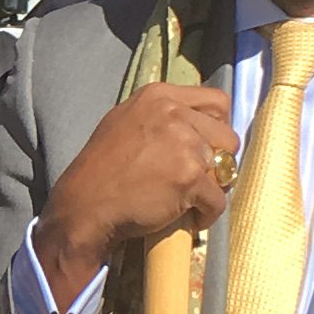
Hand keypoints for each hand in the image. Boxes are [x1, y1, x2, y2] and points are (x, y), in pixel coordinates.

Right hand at [36, 84, 237, 306]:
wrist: (85, 205)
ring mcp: (183, 145)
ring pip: (225, 169)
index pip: (218, 101)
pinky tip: (190, 218)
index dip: (219, 127)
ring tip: (191, 199)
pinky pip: (217, 200)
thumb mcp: (125, 121)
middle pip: (228, 136)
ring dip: (213, 188)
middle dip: (219, 160)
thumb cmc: (101, 169)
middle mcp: (174, 114)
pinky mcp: (188, 178)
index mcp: (159, 96)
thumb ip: (161, 117)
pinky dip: (207, 214)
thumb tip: (196, 127)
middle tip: (200, 178)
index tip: (208, 146)